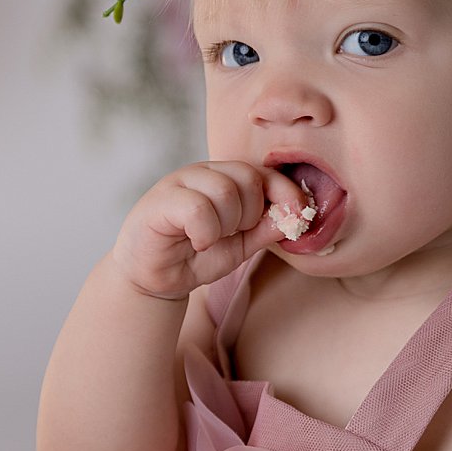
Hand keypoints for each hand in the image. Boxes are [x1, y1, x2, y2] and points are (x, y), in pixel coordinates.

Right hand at [112, 161, 311, 300]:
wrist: (154, 278)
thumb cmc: (196, 256)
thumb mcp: (241, 245)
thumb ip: (267, 228)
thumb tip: (297, 215)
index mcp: (225, 177)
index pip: (265, 173)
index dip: (286, 193)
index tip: (297, 219)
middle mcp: (203, 172)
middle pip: (247, 178)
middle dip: (250, 215)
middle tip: (230, 234)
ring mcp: (179, 182)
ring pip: (225, 190)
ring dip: (226, 225)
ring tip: (209, 239)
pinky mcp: (160, 200)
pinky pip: (198, 208)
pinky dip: (205, 232)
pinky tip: (196, 242)